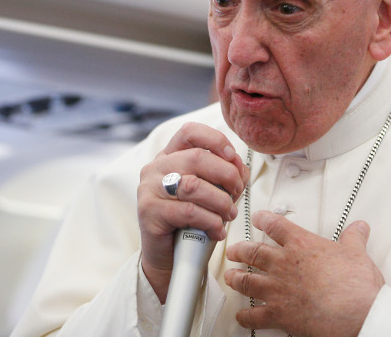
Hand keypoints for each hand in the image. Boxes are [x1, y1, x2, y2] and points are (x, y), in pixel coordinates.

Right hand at [137, 122, 249, 302]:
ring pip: (194, 185)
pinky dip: (211, 221)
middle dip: (226, 175)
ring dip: (221, 201)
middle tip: (237, 192)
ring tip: (229, 215)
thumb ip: (226, 175)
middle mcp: (156, 168)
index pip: (190, 132)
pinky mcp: (149, 212)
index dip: (215, 140)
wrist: (170, 257)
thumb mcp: (213, 192)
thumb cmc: (194, 222)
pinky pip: (188, 211)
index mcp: (171, 156)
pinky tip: (218, 230)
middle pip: (197, 158)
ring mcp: (149, 188)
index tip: (233, 157)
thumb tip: (241, 167)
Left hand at [224, 210, 384, 336]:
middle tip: (233, 250)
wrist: (355, 313)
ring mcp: (278, 290)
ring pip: (247, 281)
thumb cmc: (355, 284)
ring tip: (230, 276)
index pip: (276, 226)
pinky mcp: (278, 314)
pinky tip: (242, 315)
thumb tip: (358, 228)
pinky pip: (254, 315)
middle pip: (254, 252)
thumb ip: (354, 238)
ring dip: (236, 278)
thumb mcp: (357, 253)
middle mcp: (284, 264)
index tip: (257, 218)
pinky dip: (245, 316)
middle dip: (240, 250)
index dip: (264, 220)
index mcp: (302, 245)